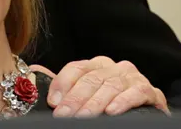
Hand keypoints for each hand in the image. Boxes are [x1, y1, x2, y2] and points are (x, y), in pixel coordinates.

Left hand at [31, 56, 168, 116]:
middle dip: (75, 99)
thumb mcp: (84, 93)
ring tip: (83, 117)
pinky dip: (123, 102)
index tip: (52, 102)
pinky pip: (135, 93)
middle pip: (90, 79)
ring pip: (110, 86)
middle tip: (64, 115)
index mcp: (95, 65)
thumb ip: (63, 85)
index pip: (75, 68)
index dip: (62, 84)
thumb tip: (31, 73)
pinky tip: (111, 112)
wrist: (143, 113)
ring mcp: (132, 77)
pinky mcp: (149, 90)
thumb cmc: (108, 102)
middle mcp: (113, 67)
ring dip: (95, 103)